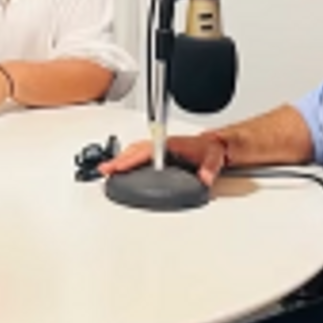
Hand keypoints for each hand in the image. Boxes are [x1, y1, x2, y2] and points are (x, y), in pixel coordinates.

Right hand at [98, 133, 227, 185]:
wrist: (217, 145)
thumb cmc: (212, 149)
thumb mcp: (214, 157)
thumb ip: (210, 168)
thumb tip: (205, 178)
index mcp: (172, 144)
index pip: (146, 151)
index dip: (131, 159)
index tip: (118, 166)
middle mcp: (163, 144)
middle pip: (135, 149)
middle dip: (119, 160)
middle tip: (105, 170)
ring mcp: (160, 147)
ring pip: (135, 150)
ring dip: (120, 158)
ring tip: (108, 169)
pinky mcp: (159, 152)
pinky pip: (139, 153)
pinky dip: (127, 158)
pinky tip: (122, 166)